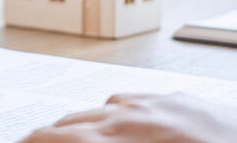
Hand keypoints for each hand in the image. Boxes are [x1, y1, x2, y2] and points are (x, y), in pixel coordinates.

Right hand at [21, 93, 236, 142]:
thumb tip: (74, 141)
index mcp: (122, 138)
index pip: (48, 137)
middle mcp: (136, 114)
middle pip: (68, 123)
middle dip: (51, 140)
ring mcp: (163, 102)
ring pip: (101, 110)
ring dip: (86, 132)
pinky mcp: (188, 98)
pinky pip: (137, 101)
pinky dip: (121, 120)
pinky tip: (130, 136)